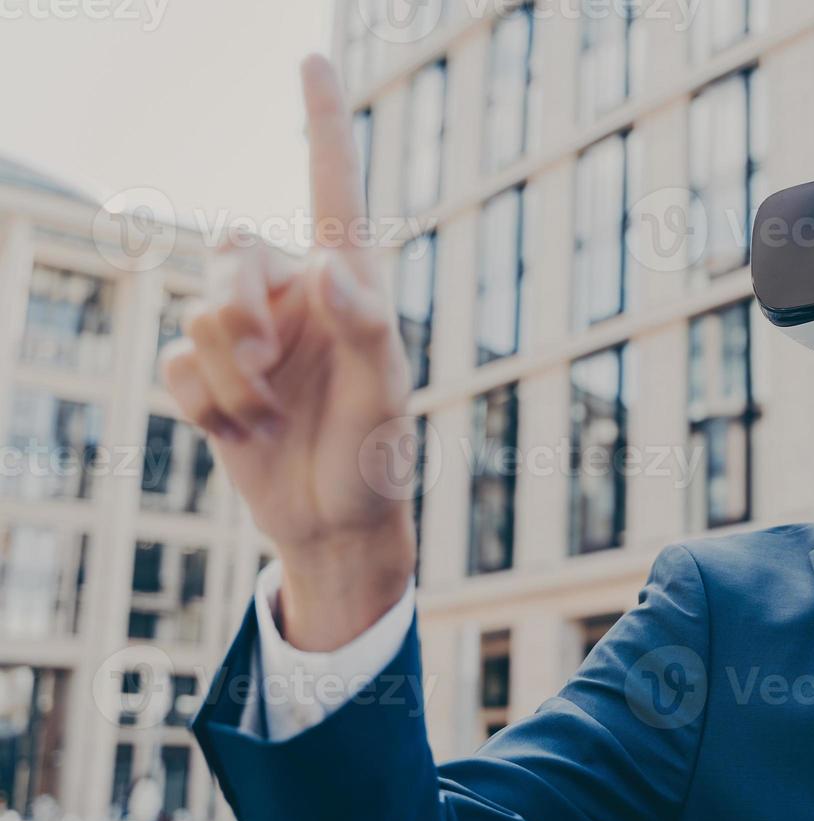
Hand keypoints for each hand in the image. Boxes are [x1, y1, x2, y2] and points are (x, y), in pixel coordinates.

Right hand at [161, 56, 415, 650]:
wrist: (333, 522)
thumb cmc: (376, 453)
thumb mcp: (387, 393)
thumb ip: (368, 326)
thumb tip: (331, 269)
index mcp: (347, 283)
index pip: (331, 190)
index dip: (322, 123)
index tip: (312, 56)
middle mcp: (293, 295)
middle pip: (230, 251)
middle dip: (240, 312)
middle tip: (268, 366)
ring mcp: (247, 336)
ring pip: (199, 314)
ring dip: (232, 377)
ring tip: (270, 415)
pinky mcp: (208, 377)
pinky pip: (176, 365)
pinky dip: (206, 405)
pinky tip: (241, 431)